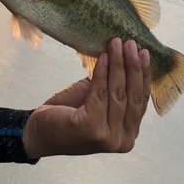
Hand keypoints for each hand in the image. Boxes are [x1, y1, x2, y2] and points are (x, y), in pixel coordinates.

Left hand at [22, 38, 150, 157]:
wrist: (40, 132)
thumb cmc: (70, 116)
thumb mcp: (99, 100)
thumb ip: (114, 87)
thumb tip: (126, 55)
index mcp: (128, 135)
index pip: (142, 101)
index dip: (143, 75)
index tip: (143, 53)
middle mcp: (123, 140)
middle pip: (133, 96)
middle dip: (133, 66)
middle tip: (130, 43)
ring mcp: (109, 137)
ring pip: (118, 93)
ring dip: (118, 65)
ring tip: (116, 44)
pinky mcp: (92, 128)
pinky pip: (100, 93)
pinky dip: (101, 72)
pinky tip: (102, 57)